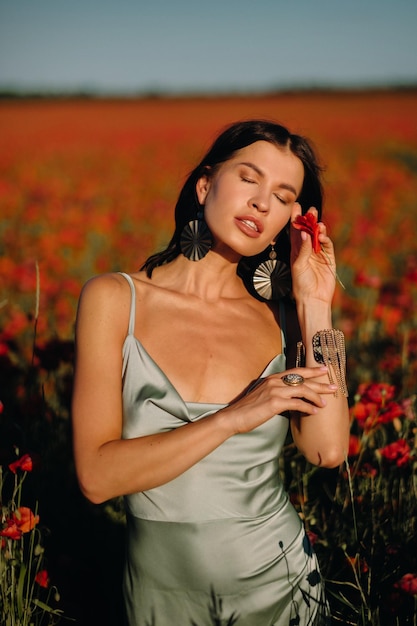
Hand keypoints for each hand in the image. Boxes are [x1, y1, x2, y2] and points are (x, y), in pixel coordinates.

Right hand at [221, 366, 337, 434]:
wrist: (234, 416)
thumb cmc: (248, 409)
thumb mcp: (263, 396)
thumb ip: (276, 393)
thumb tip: (290, 399)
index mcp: (273, 378)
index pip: (297, 371)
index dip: (312, 370)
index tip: (325, 369)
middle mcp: (275, 381)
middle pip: (303, 379)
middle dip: (321, 383)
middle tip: (334, 386)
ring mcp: (275, 391)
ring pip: (303, 390)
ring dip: (317, 397)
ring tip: (325, 404)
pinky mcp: (274, 403)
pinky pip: (297, 404)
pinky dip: (308, 408)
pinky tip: (314, 412)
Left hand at [290, 204, 336, 303]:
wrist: (314, 298)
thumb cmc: (301, 284)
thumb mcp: (299, 266)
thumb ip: (303, 250)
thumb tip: (305, 235)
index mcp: (296, 251)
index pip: (296, 232)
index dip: (296, 219)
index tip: (296, 206)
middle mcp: (307, 250)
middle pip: (309, 231)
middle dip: (310, 219)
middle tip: (312, 209)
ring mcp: (318, 254)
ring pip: (319, 236)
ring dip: (319, 228)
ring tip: (318, 223)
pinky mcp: (329, 259)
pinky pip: (328, 246)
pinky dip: (326, 239)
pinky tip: (323, 236)